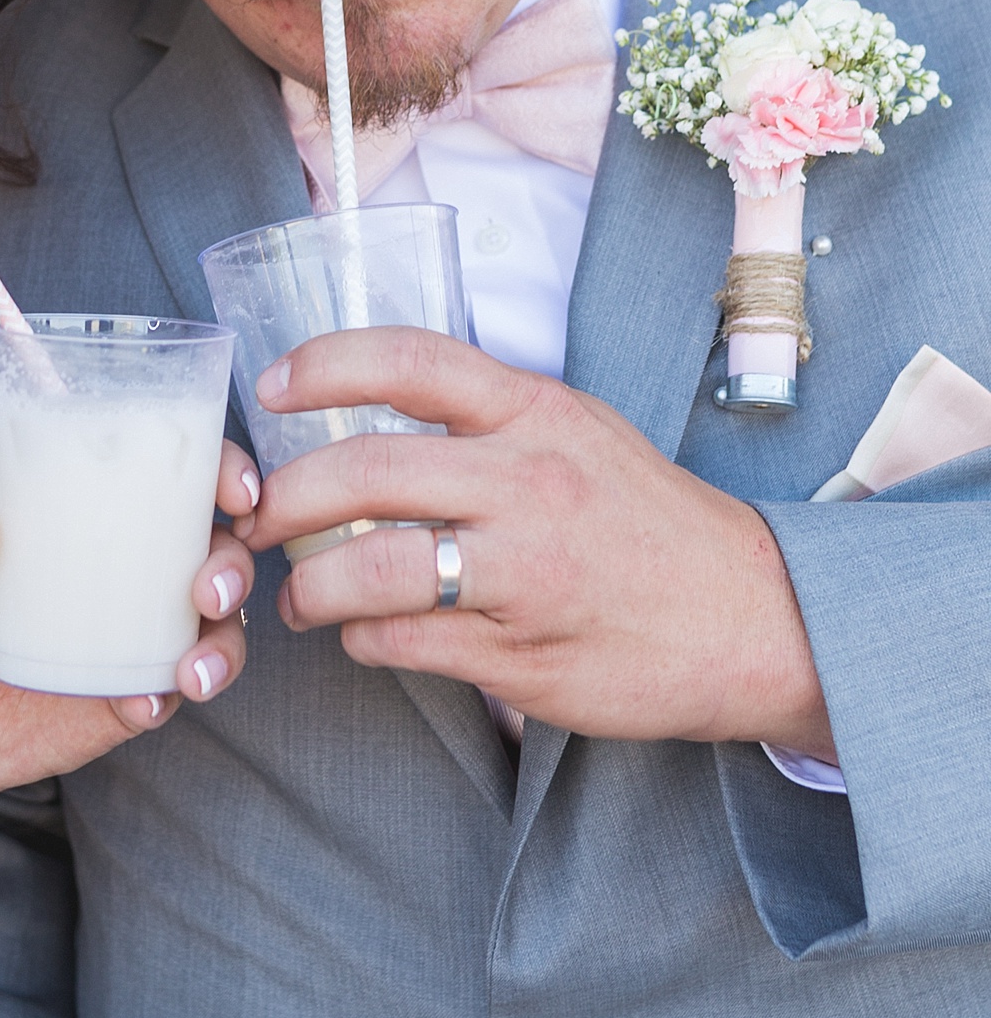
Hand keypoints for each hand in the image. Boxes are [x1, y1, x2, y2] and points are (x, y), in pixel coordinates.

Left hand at [0, 442, 260, 801]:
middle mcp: (131, 574)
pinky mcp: (129, 699)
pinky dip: (167, 696)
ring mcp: (137, 639)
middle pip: (218, 553)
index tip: (233, 488)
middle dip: (234, 566)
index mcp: (95, 519)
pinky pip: (170, 694)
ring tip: (191, 669)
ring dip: (223, 643)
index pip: (177, 479)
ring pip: (216, 629)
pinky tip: (143, 703)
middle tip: (209, 589)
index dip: (223, 473)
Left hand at [242, 329, 833, 755]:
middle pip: (360, 471)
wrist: (758, 620)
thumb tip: (370, 410)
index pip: (410, 361)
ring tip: (301, 596)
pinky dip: (361, 640)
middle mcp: (528, 484)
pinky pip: (400, 643)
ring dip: (308, 587)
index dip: (322, 366)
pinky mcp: (520, 655)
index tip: (272, 389)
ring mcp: (524, 574)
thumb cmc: (652, 524)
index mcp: (538, 415)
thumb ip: (489, 417)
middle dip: (283, 499)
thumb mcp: (583, 434)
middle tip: (259, 519)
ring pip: (367, 570)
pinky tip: (365, 636)